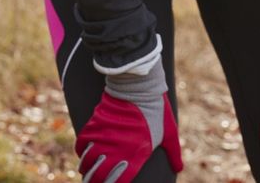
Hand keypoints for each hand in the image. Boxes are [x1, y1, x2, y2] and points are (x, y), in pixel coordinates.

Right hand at [76, 57, 181, 181]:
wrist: (139, 86)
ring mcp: (104, 138)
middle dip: (95, 182)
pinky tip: (83, 155)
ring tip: (86, 172)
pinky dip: (80, 152)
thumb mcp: (169, 132)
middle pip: (99, 175)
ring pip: (87, 162)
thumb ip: (173, 153)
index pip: (120, 181)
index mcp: (137, 154)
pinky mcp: (94, 125)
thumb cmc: (157, 109)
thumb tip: (179, 168)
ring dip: (86, 169)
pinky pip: (82, 144)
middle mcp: (117, 150)